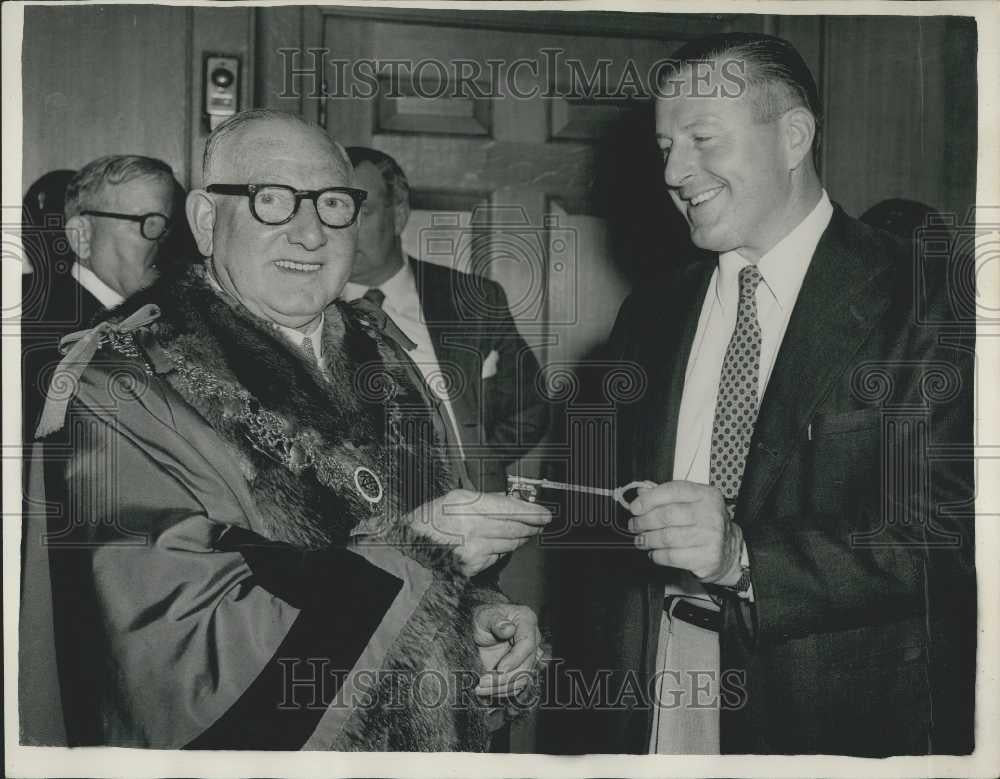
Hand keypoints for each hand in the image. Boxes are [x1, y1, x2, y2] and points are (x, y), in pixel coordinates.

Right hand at [406, 490, 550, 576]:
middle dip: (529, 526)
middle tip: (540, 523)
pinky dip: (500, 551)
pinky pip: (495, 557)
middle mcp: (471, 526)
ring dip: (518, 538)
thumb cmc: (422, 526)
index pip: (509, 508)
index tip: (544, 513)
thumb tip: (507, 503)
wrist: (404, 553)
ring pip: (508, 544)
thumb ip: (480, 501)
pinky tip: (499, 545)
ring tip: (524, 533)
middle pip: (513, 527)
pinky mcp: (471, 567)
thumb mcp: (450, 501)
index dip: (531, 512)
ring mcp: (472, 549)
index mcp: (465, 504)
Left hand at [473, 603, 542, 697]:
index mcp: (527, 621)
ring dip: (501, 688)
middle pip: (527, 665)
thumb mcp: (485, 615)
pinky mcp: (520, 669)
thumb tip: (508, 629)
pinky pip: (516, 686)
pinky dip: (501, 692)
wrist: (480, 628)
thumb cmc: (484, 617)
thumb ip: (496, 621)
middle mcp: (532, 640)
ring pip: (523, 679)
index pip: (528, 644)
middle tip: (483, 682)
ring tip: (481, 688)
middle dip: (505, 678)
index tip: (500, 668)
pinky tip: (485, 692)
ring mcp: (527, 656)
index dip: (515, 659)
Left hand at [628, 480, 742, 584]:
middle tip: (635, 526)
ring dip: (648, 540)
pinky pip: (672, 556)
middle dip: (644, 521)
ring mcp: (710, 537)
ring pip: (667, 538)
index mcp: (706, 495)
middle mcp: (710, 514)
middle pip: (667, 515)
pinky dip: (658, 555)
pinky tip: (655, 552)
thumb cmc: (706, 523)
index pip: (673, 491)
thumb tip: (641, 494)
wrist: (729, 550)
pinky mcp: (707, 558)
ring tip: (641, 540)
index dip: (649, 499)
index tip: (634, 507)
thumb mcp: (692, 503)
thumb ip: (667, 496)